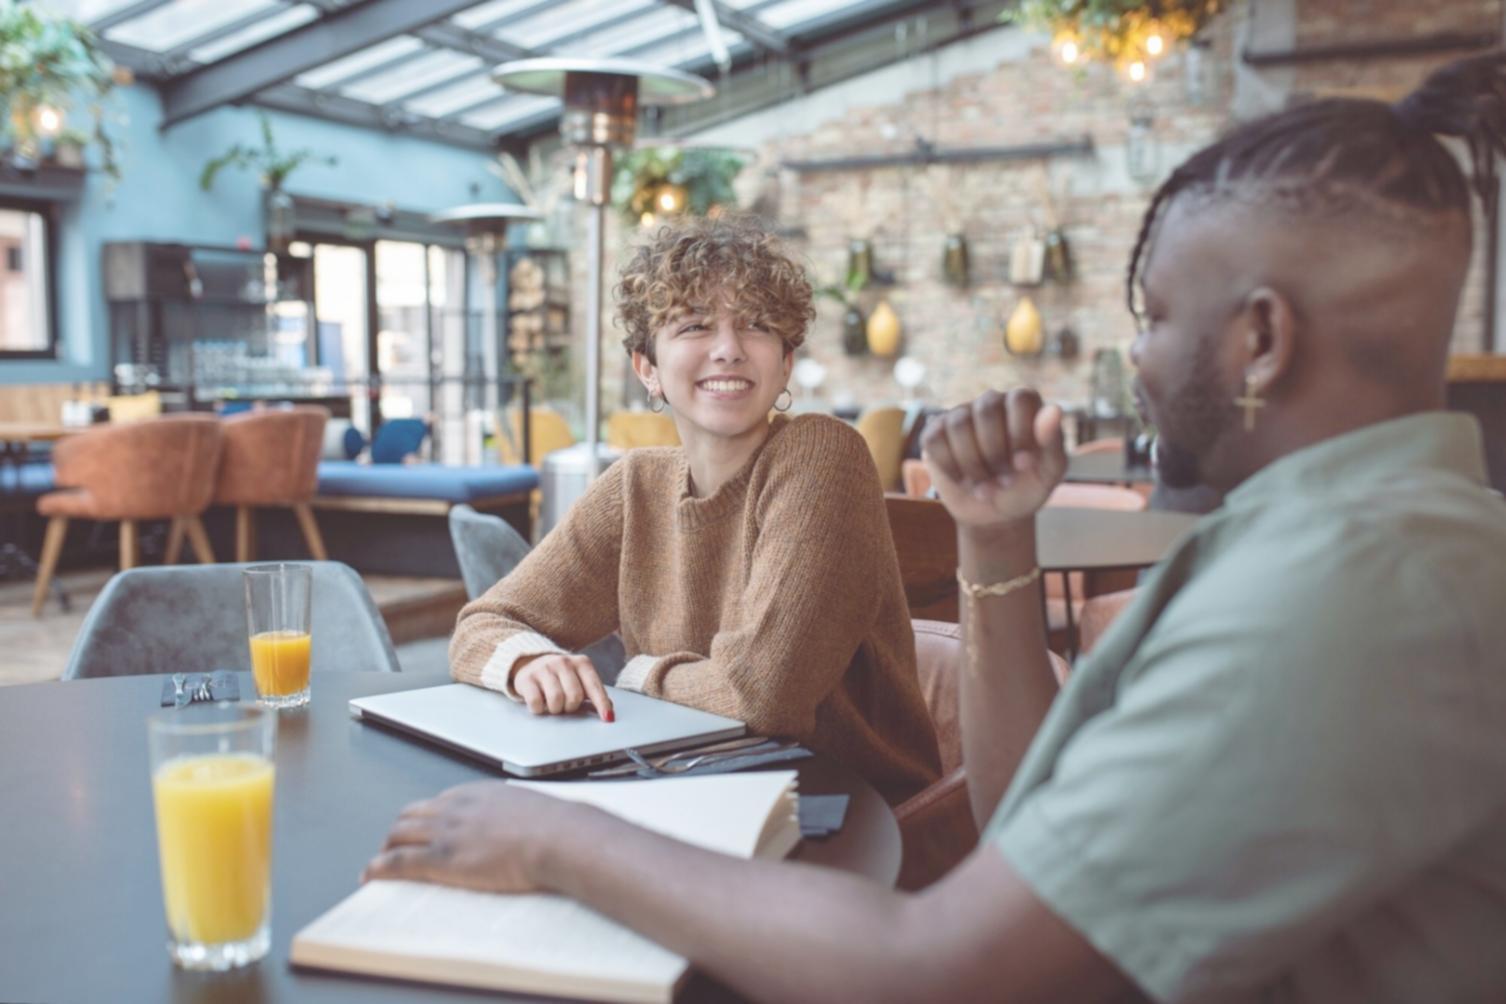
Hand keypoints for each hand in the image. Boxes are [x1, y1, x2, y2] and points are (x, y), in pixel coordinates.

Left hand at [363, 781, 590, 893]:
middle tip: (393, 847)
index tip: (421, 829)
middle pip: (410, 816)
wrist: (556, 836)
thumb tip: (524, 826)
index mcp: (477, 793)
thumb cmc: (555, 827)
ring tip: (379, 863)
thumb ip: (515, 815)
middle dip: (398, 832)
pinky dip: (378, 867)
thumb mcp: (531, 810)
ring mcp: (446, 832)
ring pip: (398, 835)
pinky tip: (369, 875)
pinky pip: (397, 861)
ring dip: (386, 849)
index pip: (437, 803)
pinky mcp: (441, 858)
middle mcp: (454, 807)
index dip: (424, 819)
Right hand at [512, 654, 613, 721]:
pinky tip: (540, 703)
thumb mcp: (580, 679)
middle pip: (575, 696)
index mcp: (582, 663)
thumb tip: (608, 710)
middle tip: (567, 705)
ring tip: (554, 704)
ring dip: (556, 709)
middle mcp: (564, 662)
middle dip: (572, 707)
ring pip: (556, 700)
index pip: (594, 686)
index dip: (601, 704)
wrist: (531, 662)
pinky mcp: (527, 678)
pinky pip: (536, 703)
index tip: (608, 718)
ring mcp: (544, 668)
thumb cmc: (561, 676)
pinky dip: (539, 709)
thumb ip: (594, 692)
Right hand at [921, 389, 1066, 529]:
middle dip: (995, 452)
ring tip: (986, 488)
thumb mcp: (1049, 473)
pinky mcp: (936, 433)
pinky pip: (935, 439)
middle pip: (986, 410)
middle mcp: (991, 402)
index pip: (1019, 398)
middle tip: (1005, 480)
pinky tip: (963, 481)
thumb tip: (1054, 410)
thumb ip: (1053, 441)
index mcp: (1024, 404)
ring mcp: (961, 415)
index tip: (1023, 464)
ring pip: (958, 425)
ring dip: (973, 464)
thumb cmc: (1027, 488)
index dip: (1020, 433)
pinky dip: (949, 466)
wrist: (996, 515)